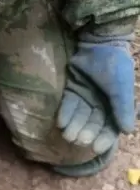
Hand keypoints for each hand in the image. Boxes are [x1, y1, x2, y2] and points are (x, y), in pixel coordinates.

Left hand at [57, 36, 135, 153]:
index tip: (96, 148)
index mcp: (114, 106)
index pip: (109, 127)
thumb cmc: (115, 65)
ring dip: (74, 127)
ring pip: (79, 117)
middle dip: (86, 133)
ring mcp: (84, 98)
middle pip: (92, 124)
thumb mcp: (121, 87)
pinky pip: (67, 106)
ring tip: (68, 135)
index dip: (103, 138)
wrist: (100, 41)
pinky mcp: (71, 91)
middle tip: (80, 140)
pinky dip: (65, 115)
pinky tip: (61, 123)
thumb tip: (127, 131)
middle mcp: (99, 104)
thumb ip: (123, 108)